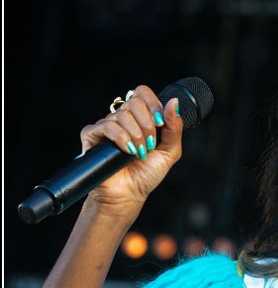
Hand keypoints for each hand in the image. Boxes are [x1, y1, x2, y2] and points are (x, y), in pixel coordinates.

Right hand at [79, 85, 182, 208]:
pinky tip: (126, 151)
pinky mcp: (92, 136)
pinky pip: (105, 125)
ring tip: (139, 153)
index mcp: (140, 118)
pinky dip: (120, 137)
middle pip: (134, 101)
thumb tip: (174, 102)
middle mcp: (123, 118)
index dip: (153, 104)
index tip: (160, 123)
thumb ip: (174, 128)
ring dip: (136, 135)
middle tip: (150, 144)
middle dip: (147, 124)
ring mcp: (107, 126)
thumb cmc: (147, 173)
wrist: (129, 194)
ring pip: (122, 115)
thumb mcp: (170, 151)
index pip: (143, 93)